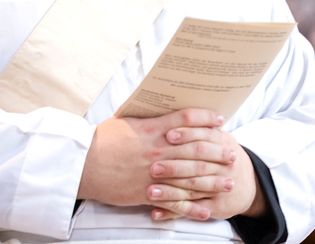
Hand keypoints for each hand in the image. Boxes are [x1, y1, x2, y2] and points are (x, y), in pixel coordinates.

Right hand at [78, 109, 234, 207]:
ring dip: (212, 181)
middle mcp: (157, 150)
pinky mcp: (146, 193)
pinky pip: (174, 203)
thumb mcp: (126, 120)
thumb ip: (148, 117)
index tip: (220, 120)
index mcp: (152, 129)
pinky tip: (206, 210)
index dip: (206, 119)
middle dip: (217, 152)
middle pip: (195, 150)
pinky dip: (191, 208)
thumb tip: (163, 105)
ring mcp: (153, 174)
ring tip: (228, 182)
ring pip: (190, 178)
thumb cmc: (102, 139)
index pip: (187, 119)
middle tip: (232, 155)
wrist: (82, 164)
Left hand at [148, 127, 263, 221]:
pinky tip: (156, 211)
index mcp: (223, 143)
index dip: (187, 135)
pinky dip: (173, 211)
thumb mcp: (221, 138)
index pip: (206, 137)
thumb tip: (172, 112)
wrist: (249, 185)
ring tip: (150, 191)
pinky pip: (193, 210)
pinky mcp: (216, 206)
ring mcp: (221, 187)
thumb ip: (203, 127)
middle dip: (175, 166)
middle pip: (199, 165)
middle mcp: (224, 166)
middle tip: (153, 167)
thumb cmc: (225, 156)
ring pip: (194, 189)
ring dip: (170, 192)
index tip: (168, 134)